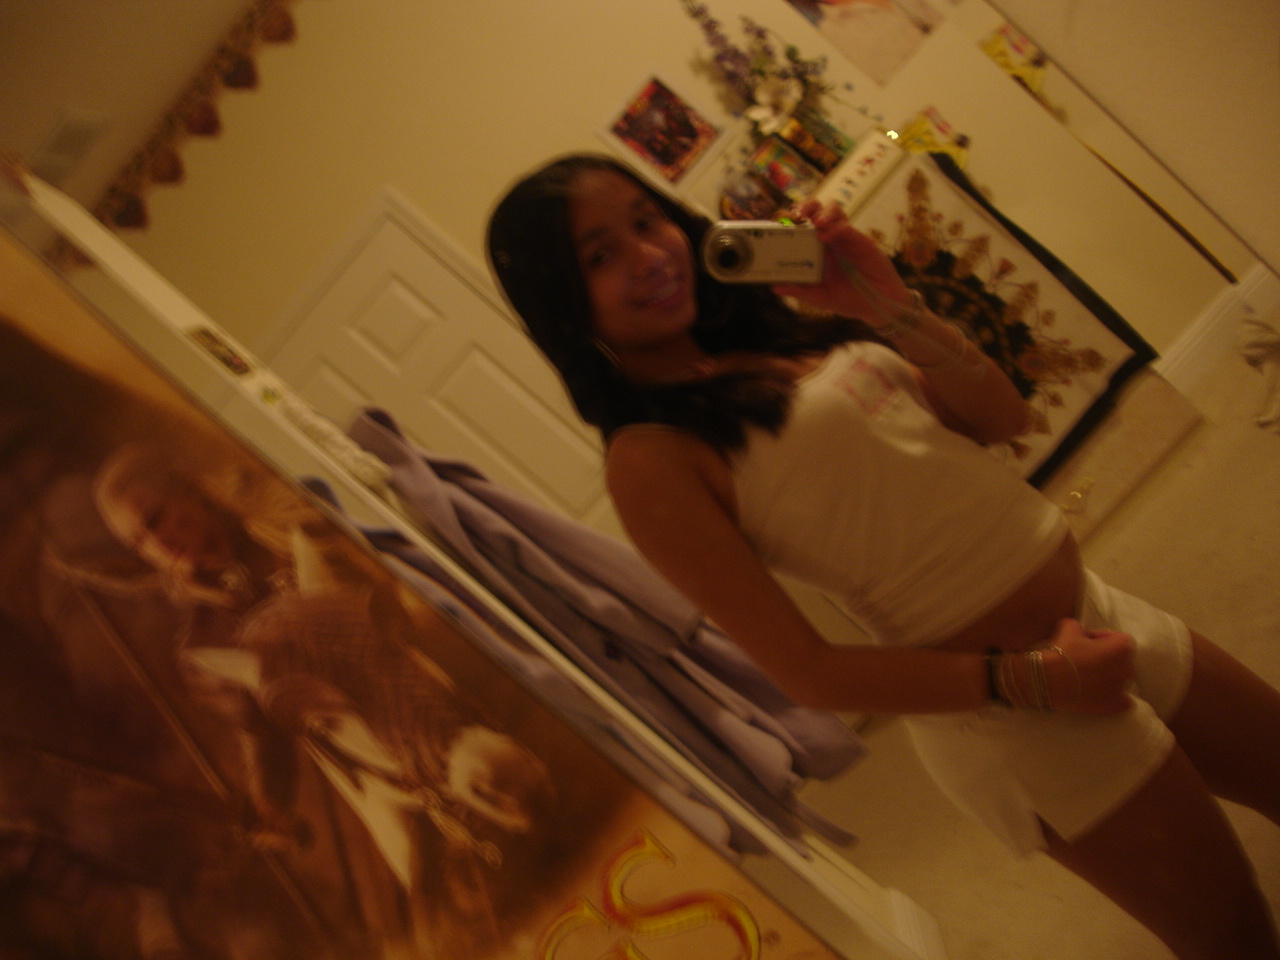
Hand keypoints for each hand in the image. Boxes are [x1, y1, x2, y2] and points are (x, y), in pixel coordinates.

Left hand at [772, 199, 912, 324]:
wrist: (878, 306)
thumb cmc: (850, 298)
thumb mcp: (820, 297)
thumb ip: (799, 290)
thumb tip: (774, 287)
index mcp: (819, 250)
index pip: (804, 227)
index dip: (793, 221)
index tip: (780, 225)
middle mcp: (831, 240)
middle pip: (819, 211)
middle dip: (808, 206)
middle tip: (798, 214)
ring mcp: (846, 239)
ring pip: (834, 211)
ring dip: (823, 213)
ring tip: (816, 223)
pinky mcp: (861, 241)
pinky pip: (847, 227)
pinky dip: (836, 228)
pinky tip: (826, 236)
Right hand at [1042, 618, 1135, 714]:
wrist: (1048, 680)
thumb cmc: (1061, 652)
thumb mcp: (1069, 626)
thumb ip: (1083, 627)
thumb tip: (1082, 634)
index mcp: (1121, 647)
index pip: (1119, 639)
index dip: (1103, 639)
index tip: (1088, 642)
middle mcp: (1127, 668)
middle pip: (1122, 660)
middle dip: (1108, 658)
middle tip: (1088, 659)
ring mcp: (1122, 689)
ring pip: (1123, 680)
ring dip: (1111, 677)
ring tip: (1091, 677)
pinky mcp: (1115, 706)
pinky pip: (1124, 702)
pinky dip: (1115, 698)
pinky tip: (1101, 694)